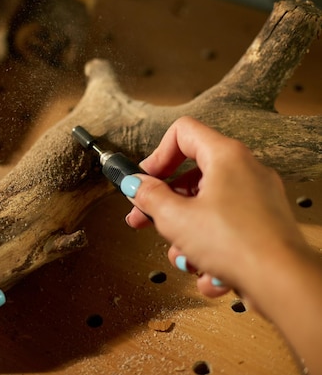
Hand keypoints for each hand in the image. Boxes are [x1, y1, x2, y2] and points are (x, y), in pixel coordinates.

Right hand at [121, 116, 307, 299]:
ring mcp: (257, 200)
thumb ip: (149, 197)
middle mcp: (246, 172)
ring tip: (183, 258)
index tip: (143, 180)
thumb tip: (135, 185)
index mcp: (226, 157)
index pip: (183, 133)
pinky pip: (225, 232)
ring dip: (186, 236)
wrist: (283, 284)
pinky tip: (210, 275)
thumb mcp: (175, 218)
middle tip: (141, 220)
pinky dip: (212, 253)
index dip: (156, 155)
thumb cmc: (236, 244)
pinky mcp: (262, 227)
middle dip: (163, 205)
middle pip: (191, 177)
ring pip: (206, 209)